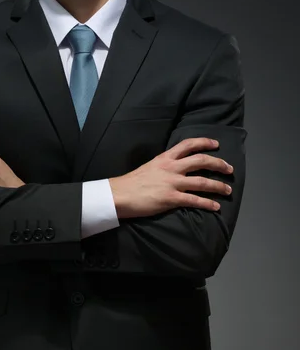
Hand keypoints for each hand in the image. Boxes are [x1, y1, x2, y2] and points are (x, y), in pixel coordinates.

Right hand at [109, 137, 232, 218]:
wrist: (120, 194)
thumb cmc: (133, 182)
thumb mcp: (150, 166)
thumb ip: (164, 165)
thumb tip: (176, 168)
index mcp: (165, 158)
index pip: (188, 144)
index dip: (204, 142)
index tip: (216, 144)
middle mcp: (171, 167)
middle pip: (201, 161)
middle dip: (218, 163)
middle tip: (229, 168)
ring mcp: (172, 183)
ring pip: (202, 181)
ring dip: (218, 186)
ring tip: (228, 189)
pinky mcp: (171, 198)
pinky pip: (194, 200)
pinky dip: (208, 204)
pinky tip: (216, 207)